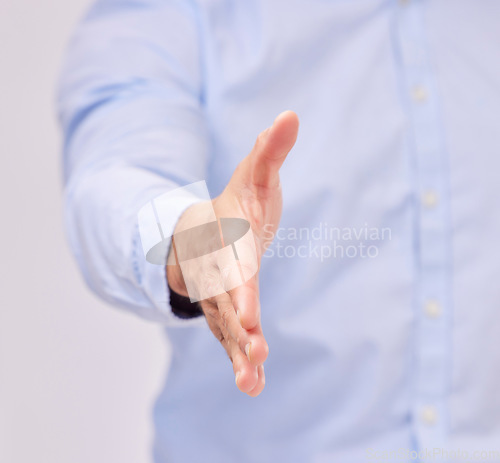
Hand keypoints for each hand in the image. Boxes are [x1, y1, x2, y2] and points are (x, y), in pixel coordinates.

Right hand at [167, 111, 298, 395]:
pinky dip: (242, 361)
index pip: (234, 266)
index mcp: (227, 242)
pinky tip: (253, 386)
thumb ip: (269, 151)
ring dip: (240, 353)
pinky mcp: (229, 313)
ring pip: (227, 328)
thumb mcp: (253, 176)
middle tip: (253, 346)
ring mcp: (221, 296)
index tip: (248, 311)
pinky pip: (232, 339)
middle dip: (238, 324)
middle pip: (227, 302)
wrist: (203, 231)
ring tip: (251, 382)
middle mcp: (219, 273)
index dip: (240, 287)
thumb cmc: (235, 204)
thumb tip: (291, 114)